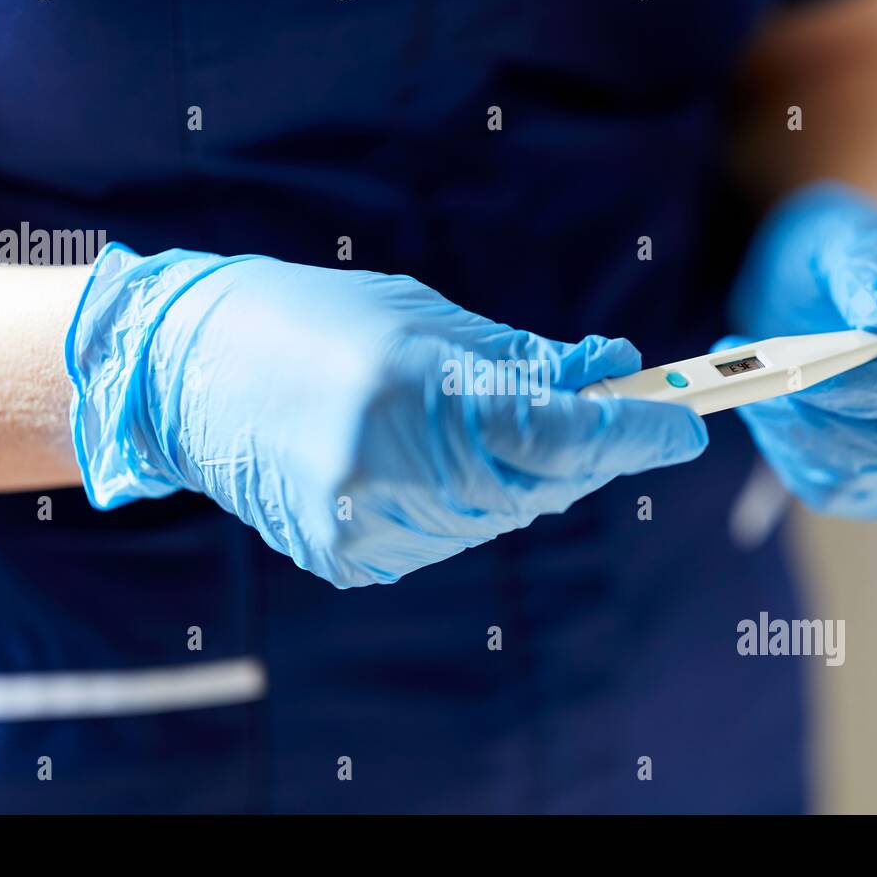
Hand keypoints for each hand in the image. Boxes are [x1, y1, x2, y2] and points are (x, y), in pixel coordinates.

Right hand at [67, 245, 707, 586]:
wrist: (190, 374)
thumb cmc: (311, 318)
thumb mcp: (425, 316)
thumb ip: (521, 359)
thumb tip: (610, 373)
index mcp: (410, 392)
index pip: (556, 433)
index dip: (632, 432)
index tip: (687, 426)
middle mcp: (390, 470)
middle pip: (539, 484)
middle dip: (584, 450)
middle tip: (612, 414)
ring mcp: (366, 526)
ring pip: (498, 515)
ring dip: (522, 473)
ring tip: (494, 423)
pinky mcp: (349, 559)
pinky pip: (446, 535)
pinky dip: (467, 498)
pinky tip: (437, 459)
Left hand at [712, 182, 876, 518]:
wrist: (819, 283)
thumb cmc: (844, 254)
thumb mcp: (852, 237)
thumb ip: (873, 270)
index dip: (868, 384)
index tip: (801, 370)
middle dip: (817, 418)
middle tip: (758, 380)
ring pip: (859, 477)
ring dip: (791, 435)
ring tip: (751, 385)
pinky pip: (832, 490)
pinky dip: (788, 455)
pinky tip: (766, 411)